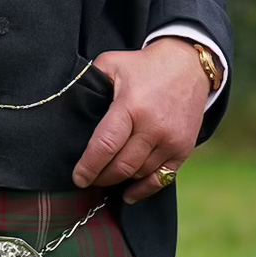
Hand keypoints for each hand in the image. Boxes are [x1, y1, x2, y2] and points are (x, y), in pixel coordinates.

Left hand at [72, 38, 209, 202]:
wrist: (187, 66)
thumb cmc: (143, 65)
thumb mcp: (111, 63)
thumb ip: (89, 79)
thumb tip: (68, 98)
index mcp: (131, 107)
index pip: (105, 144)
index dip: (89, 165)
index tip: (77, 177)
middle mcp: (153, 128)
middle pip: (122, 165)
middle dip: (101, 177)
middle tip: (87, 180)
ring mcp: (171, 141)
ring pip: (140, 173)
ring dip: (120, 180)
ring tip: (103, 180)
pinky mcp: (184, 149)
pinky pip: (163, 178)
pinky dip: (144, 189)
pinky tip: (129, 193)